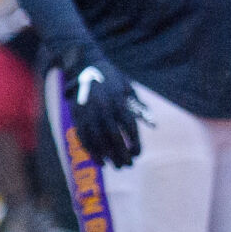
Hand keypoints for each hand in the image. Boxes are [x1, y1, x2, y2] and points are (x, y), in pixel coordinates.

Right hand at [59, 45, 148, 168]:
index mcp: (118, 101)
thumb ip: (138, 106)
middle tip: (128, 165)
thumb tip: (153, 124)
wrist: (85, 65)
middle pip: (113, 136)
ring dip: (107, 156)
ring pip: (97, 139)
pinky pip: (83, 137)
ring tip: (116, 166)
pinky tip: (100, 161)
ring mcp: (88, 112)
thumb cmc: (112, 79)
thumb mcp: (128, 88)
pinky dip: (91, 151)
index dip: (134, 143)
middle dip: (121, 153)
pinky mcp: (76, 115)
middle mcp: (103, 108)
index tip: (137, 154)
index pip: (129, 127)